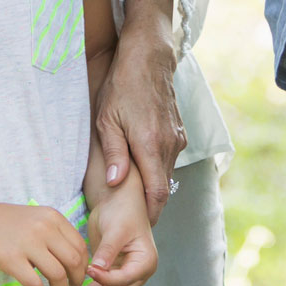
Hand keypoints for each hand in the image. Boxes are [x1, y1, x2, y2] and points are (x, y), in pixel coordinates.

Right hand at [0, 201, 89, 285]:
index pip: (79, 244)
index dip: (83, 264)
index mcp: (53, 217)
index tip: (78, 274)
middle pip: (73, 260)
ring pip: (58, 274)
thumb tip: (74, 260)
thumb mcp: (37, 218)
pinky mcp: (11, 259)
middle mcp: (44, 228)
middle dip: (76, 278)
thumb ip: (55, 233)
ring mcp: (28, 244)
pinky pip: (34, 283)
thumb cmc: (7, 223)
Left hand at [69, 179, 158, 285]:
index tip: (88, 271)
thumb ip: (108, 251)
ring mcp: (124, 275)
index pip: (124, 279)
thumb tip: (97, 270)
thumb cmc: (123, 210)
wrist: (118, 201)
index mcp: (145, 261)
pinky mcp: (111, 274)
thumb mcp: (116, 229)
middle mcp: (137, 273)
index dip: (106, 279)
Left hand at [94, 0, 185, 223]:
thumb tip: (116, 184)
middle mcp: (169, 145)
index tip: (138, 229)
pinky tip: (141, 170)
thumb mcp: (107, 119)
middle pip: (163, 188)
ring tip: (132, 199)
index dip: (149, 215)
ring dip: (153, 187)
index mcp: (150, 145)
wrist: (149, 57)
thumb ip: (115, 153)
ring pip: (166, 173)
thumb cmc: (122, 86)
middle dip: (150, 206)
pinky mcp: (179, 131)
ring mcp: (177, 137)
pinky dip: (157, 169)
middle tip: (132, 222)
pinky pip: (169, 158)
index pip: (156, 193)